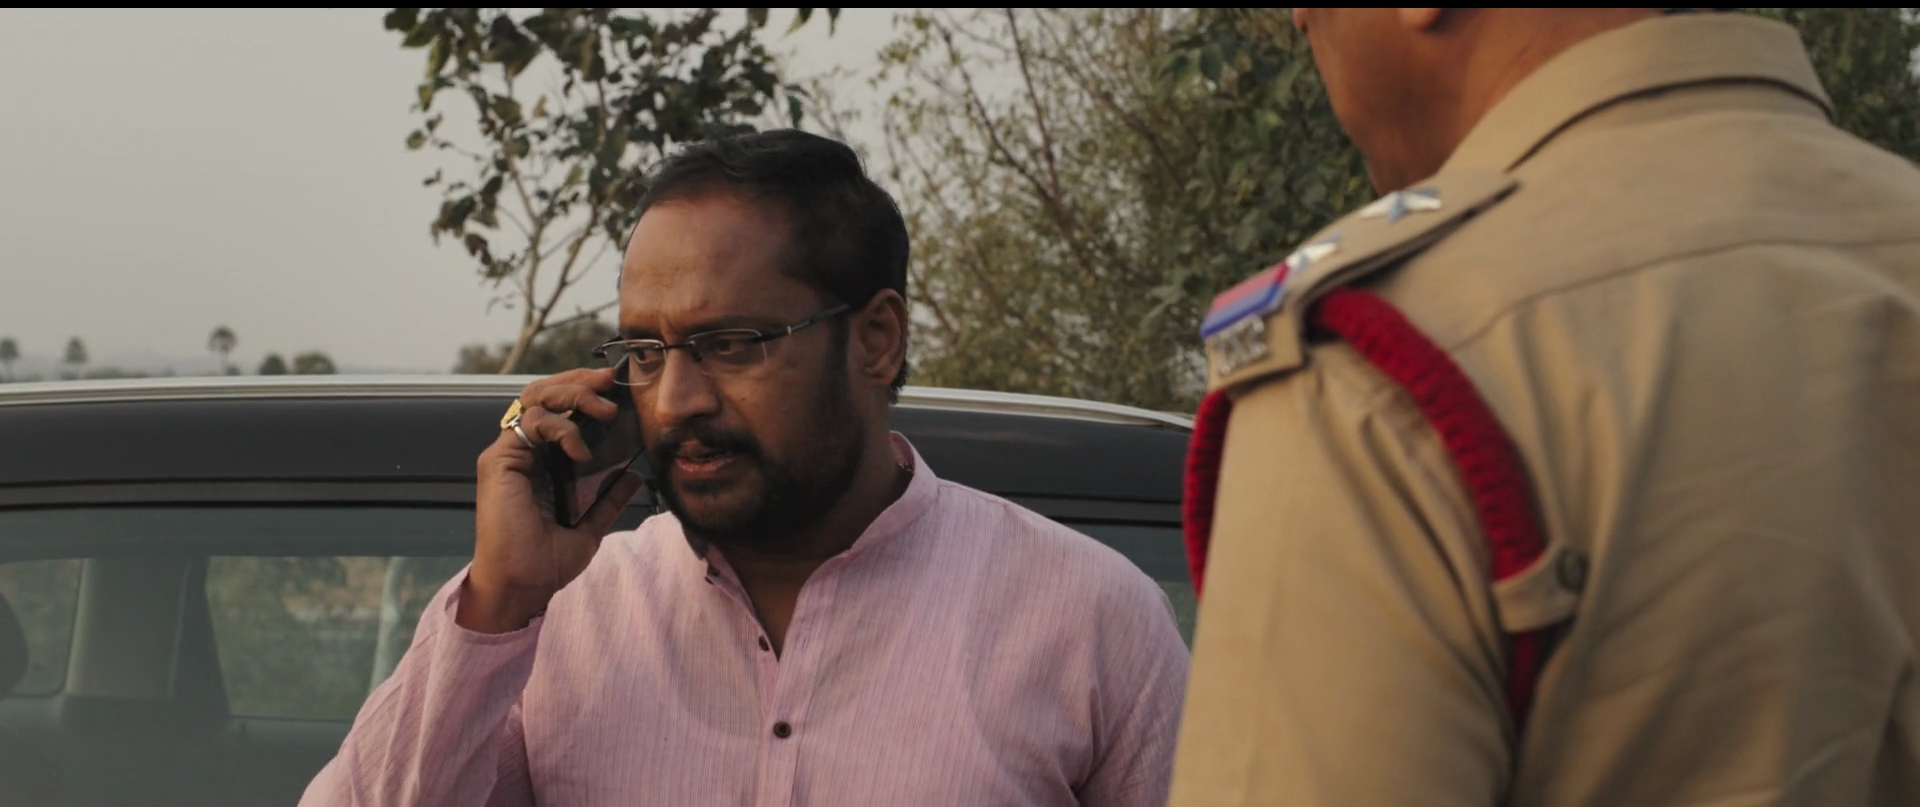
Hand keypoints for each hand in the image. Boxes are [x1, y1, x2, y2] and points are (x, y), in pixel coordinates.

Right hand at [458, 367, 647, 633]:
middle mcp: (521, 451)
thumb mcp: (590, 526)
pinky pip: (531, 424)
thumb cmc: (546, 561)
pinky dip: (561, 428)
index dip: (582, 391)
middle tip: (609, 382)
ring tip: (605, 411)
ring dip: (574, 396)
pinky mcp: (499, 461)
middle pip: (543, 393)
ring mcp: (508, 453)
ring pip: (536, 399)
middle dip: (578, 381)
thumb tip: (632, 477)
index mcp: (539, 461)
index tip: (614, 388)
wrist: (523, 585)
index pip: (557, 409)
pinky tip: (581, 450)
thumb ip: (608, 499)